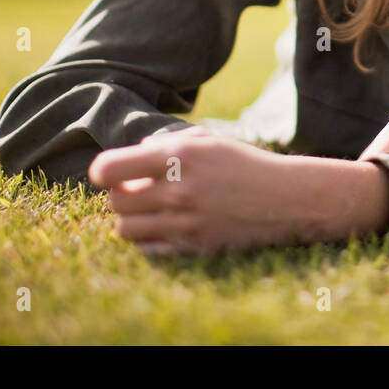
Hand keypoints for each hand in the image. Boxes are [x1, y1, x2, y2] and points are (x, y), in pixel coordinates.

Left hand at [89, 128, 315, 253]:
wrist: (285, 198)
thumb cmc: (244, 164)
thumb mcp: (208, 140)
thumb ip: (166, 142)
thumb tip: (134, 154)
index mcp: (179, 156)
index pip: (110, 169)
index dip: (102, 172)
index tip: (110, 174)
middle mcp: (179, 190)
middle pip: (116, 201)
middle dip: (122, 195)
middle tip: (140, 191)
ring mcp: (186, 222)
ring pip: (125, 228)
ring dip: (132, 219)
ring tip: (151, 210)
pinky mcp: (193, 247)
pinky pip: (146, 248)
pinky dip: (147, 238)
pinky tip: (164, 226)